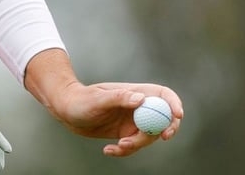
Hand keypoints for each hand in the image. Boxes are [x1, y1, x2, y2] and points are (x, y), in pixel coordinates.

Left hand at [24, 49, 183, 156]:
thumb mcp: (98, 99)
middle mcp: (137, 107)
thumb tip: (141, 98)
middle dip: (164, 129)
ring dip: (137, 145)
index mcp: (135, 93)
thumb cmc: (80, 99)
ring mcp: (132, 121)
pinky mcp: (124, 134)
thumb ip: (119, 98)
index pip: (163, 95)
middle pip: (162, 119)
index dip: (174, 104)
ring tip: (118, 146)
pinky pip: (133, 146)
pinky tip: (108, 150)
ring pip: (148, 137)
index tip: (177, 115)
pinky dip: (124, 151)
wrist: (66, 110)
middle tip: (162, 138)